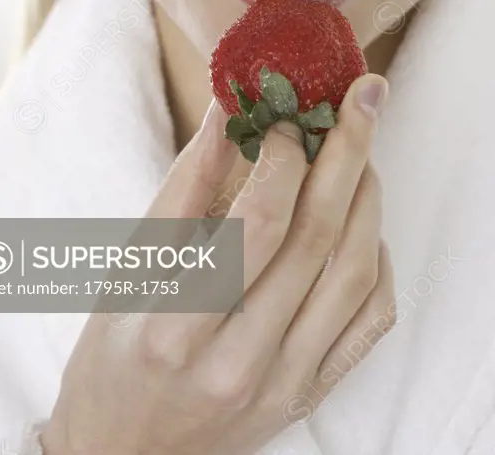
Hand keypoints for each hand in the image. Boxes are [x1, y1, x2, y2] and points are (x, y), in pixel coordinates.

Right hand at [41, 73, 394, 454]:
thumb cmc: (114, 355)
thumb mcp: (132, 267)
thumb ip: (186, 187)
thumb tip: (230, 109)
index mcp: (178, 328)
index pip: (255, 224)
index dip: (283, 156)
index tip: (288, 113)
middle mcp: (237, 363)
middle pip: (315, 239)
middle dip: (347, 153)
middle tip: (363, 98)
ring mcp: (282, 386)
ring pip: (353, 275)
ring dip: (368, 201)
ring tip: (362, 153)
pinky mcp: (308, 396)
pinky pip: (369, 323)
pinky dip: (379, 263)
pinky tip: (366, 226)